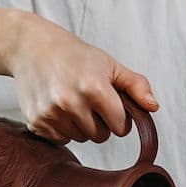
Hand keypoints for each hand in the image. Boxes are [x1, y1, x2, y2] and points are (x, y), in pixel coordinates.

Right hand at [7, 13, 157, 144]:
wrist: (31, 47)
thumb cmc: (75, 56)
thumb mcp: (110, 65)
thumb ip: (136, 85)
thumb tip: (153, 107)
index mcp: (94, 87)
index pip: (120, 127)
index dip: (119, 117)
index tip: (110, 104)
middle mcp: (71, 102)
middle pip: (100, 136)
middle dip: (100, 123)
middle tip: (89, 101)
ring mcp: (51, 113)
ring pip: (81, 139)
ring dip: (81, 126)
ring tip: (72, 101)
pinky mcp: (37, 121)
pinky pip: (61, 139)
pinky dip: (63, 128)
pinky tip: (58, 106)